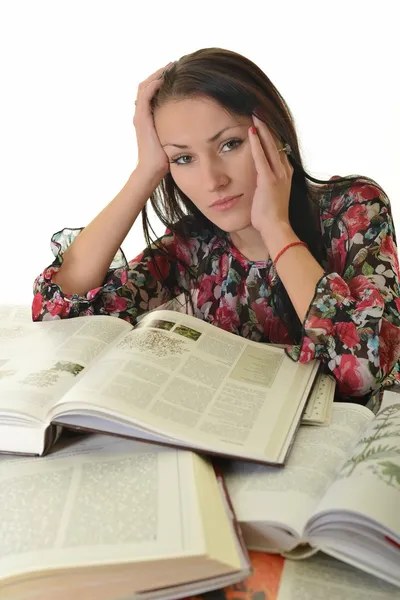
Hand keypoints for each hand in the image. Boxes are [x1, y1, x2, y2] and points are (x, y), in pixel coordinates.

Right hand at [133, 62, 174, 182]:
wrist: (152, 170)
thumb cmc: (164, 158)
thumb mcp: (172, 137)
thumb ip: (177, 126)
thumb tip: (194, 120)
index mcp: (148, 117)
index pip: (151, 92)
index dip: (161, 80)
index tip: (175, 72)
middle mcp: (141, 114)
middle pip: (147, 86)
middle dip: (159, 73)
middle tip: (172, 64)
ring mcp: (140, 116)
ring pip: (145, 87)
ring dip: (157, 75)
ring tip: (169, 67)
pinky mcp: (141, 120)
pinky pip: (145, 97)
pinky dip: (153, 86)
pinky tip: (163, 79)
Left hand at [248, 115, 293, 233]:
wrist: (276, 227)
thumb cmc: (270, 216)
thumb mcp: (270, 195)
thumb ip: (266, 183)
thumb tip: (259, 178)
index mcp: (285, 174)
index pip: (278, 149)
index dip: (271, 135)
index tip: (264, 122)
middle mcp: (284, 171)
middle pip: (276, 143)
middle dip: (267, 126)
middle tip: (259, 111)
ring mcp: (278, 175)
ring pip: (270, 146)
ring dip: (262, 129)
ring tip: (256, 115)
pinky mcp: (268, 180)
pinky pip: (261, 157)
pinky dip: (256, 144)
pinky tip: (251, 132)